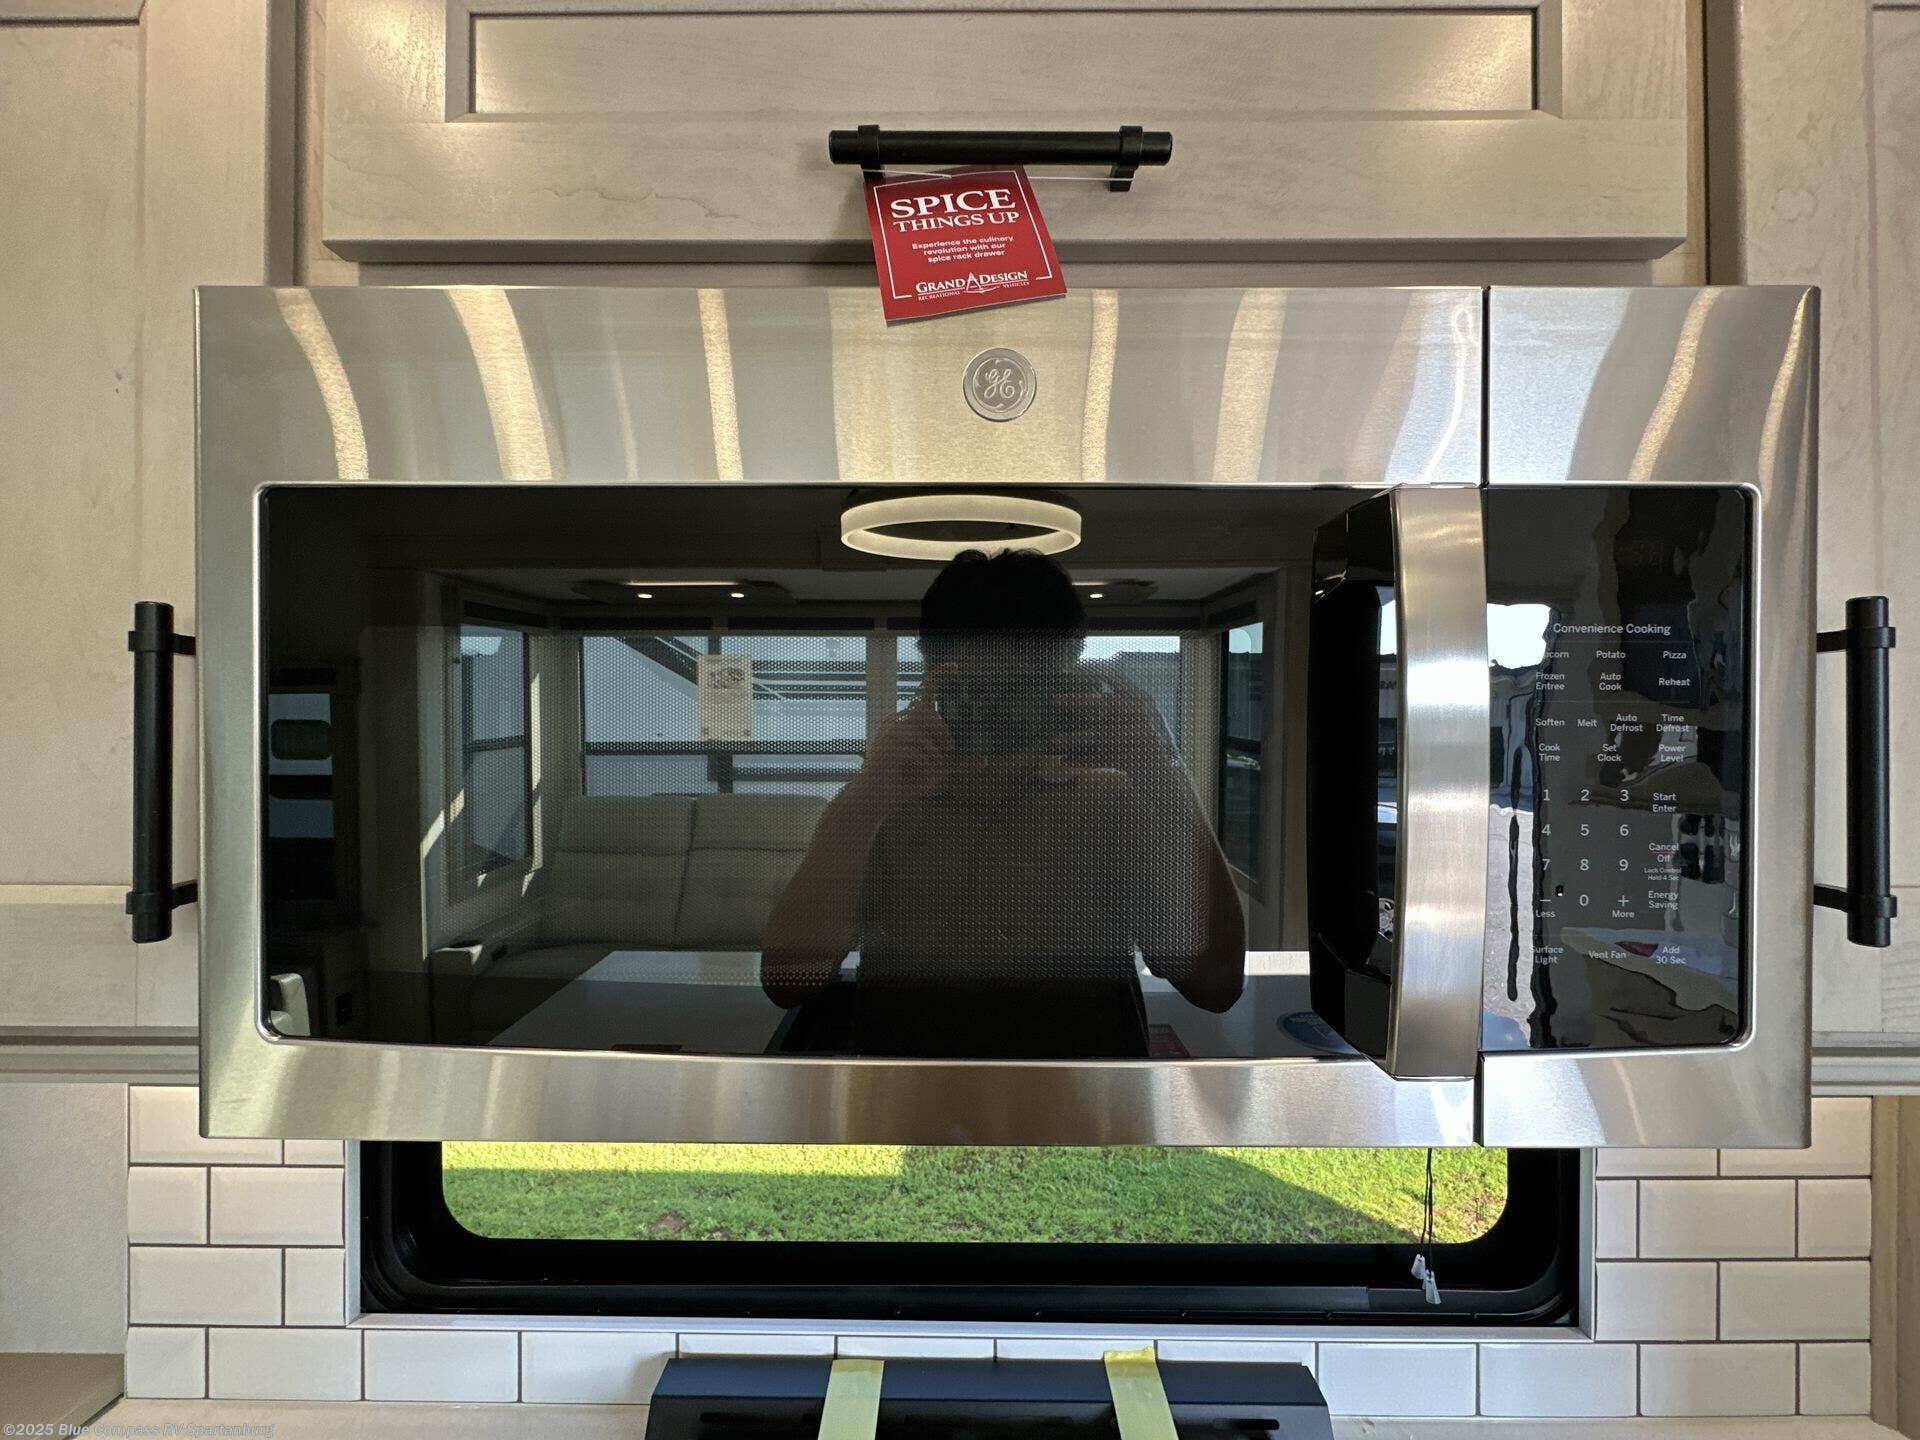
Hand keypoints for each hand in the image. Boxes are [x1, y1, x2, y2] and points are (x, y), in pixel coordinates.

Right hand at [847, 667, 978, 811]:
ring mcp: (890, 733)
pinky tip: (925, 781)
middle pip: (926, 712)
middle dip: (943, 733)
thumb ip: (957, 764)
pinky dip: (928, 768)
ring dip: (936, 758)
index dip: (938, 676)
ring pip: (924, 736)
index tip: (955, 666)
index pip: (922, 692)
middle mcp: (896, 721)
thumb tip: (985, 761)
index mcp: (907, 721)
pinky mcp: (888, 747)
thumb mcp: (936, 770)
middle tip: (950, 752)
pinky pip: (918, 752)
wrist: (876, 800)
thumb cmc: (904, 782)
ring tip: (936, 775)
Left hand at [1044, 672, 1176, 780]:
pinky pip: (1103, 758)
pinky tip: (1066, 762)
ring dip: (1075, 737)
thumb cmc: (1143, 746)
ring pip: (1101, 735)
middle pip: (1105, 704)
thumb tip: (1090, 686)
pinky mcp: (1137, 758)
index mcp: (1143, 700)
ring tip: (1054, 740)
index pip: (1117, 679)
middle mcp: (1145, 714)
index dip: (1094, 671)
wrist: (1165, 779)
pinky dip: (1083, 760)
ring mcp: (1143, 736)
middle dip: (1077, 700)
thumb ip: (1117, 704)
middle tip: (1054, 699)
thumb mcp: (1135, 720)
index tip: (1071, 669)